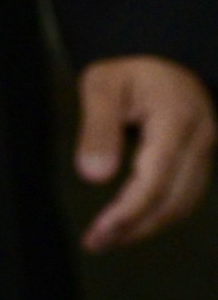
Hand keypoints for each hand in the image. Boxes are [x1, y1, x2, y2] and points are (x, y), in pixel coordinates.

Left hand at [75, 55, 214, 251]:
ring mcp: (205, 150)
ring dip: (148, 226)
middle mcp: (199, 140)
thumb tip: (94, 176)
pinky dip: (161, 214)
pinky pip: (186, 195)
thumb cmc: (128, 69)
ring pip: (184, 203)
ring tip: (109, 240)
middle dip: (135, 227)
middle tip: (96, 244)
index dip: (129, 211)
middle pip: (174, 199)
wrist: (163, 55)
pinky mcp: (201, 158)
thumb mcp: (101, 85)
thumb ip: (97, 129)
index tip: (99, 231)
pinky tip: (134, 223)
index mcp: (176, 120)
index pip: (156, 179)